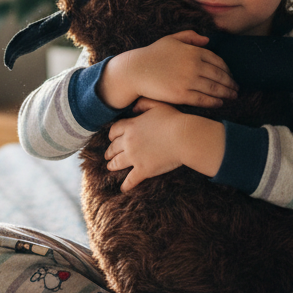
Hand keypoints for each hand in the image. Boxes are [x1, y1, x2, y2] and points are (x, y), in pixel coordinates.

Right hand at [97, 30, 237, 109]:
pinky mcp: (182, 94)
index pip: (217, 61)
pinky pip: (203, 99)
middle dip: (231, 83)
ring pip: (214, 88)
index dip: (227, 70)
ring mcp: (188, 80)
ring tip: (233, 96)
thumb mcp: (171, 39)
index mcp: (193, 51)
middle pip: (219, 75)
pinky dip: (214, 101)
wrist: (136, 71)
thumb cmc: (152, 54)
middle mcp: (194, 65)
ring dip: (227, 93)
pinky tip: (220, 103)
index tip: (231, 75)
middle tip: (237, 88)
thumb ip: (190, 36)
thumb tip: (207, 40)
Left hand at [106, 99, 225, 191]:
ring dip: (112, 166)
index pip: (114, 131)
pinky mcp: (143, 170)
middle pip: (113, 148)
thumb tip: (133, 107)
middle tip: (107, 155)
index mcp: (131, 126)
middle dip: (109, 152)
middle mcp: (128, 142)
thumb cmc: (174, 120)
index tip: (111, 139)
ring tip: (110, 168)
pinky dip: (126, 185)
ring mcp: (134, 157)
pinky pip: (130, 180)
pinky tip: (123, 189)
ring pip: (117, 163)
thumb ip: (143, 104)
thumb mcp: (158, 105)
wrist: (184, 137)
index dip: (112, 135)